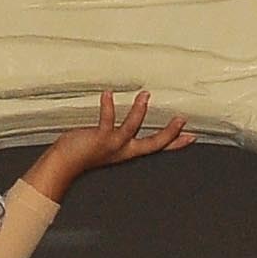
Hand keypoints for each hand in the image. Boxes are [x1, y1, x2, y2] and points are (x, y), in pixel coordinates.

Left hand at [22, 90, 191, 201]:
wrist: (63, 164)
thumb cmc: (83, 152)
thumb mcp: (108, 144)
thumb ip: (119, 135)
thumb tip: (126, 124)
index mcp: (128, 151)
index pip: (157, 147)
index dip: (175, 142)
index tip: (192, 136)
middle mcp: (123, 150)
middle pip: (153, 143)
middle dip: (169, 133)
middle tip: (182, 119)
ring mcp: (112, 145)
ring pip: (132, 129)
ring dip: (139, 112)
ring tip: (145, 95)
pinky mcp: (99, 139)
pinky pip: (106, 121)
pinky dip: (108, 107)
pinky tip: (108, 93)